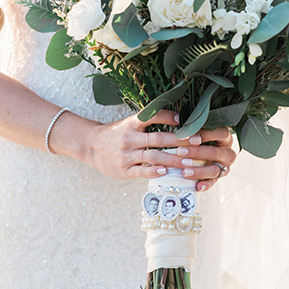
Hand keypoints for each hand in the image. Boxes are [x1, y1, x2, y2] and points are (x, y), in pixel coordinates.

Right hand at [83, 110, 197, 179]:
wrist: (92, 145)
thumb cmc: (117, 133)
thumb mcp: (130, 123)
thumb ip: (148, 122)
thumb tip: (177, 119)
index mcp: (132, 124)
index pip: (152, 117)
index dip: (168, 117)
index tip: (184, 120)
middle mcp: (129, 138)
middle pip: (158, 139)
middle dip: (179, 141)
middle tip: (197, 142)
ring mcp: (126, 155)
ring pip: (153, 157)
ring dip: (173, 159)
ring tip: (189, 161)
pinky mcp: (124, 170)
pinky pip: (142, 171)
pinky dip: (155, 171)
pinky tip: (167, 171)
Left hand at [174, 127, 236, 191]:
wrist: (206, 152)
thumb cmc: (199, 137)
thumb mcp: (199, 129)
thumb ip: (193, 127)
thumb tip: (177, 121)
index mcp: (224, 136)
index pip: (220, 133)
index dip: (206, 135)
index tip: (191, 138)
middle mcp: (227, 151)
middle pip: (215, 152)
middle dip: (197, 153)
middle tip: (180, 152)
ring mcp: (224, 166)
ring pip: (215, 170)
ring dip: (199, 171)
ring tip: (185, 172)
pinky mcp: (217, 178)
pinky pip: (213, 183)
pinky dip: (205, 185)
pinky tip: (197, 186)